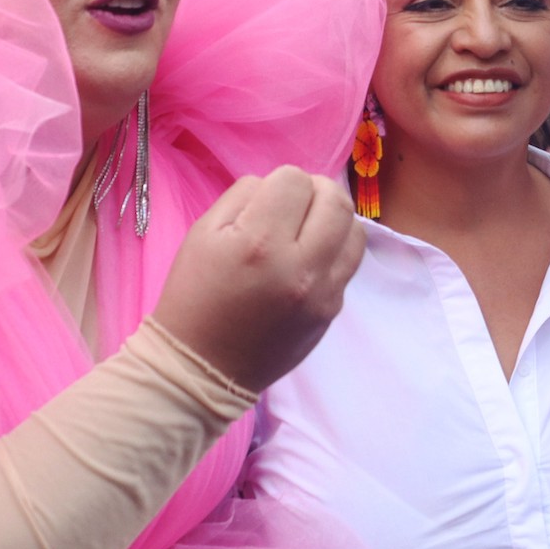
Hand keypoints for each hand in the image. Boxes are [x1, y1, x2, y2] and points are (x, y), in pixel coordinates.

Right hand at [152, 168, 366, 392]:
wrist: (203, 368)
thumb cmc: (194, 296)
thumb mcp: (202, 233)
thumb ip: (243, 196)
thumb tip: (276, 184)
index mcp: (259, 242)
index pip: (295, 180)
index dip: (280, 181)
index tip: (267, 198)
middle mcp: (299, 266)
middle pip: (336, 200)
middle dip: (316, 189)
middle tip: (297, 201)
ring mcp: (323, 293)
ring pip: (355, 230)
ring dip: (334, 218)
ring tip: (310, 226)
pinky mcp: (332, 311)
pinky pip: (350, 263)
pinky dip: (335, 249)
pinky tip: (312, 255)